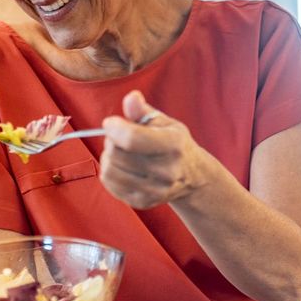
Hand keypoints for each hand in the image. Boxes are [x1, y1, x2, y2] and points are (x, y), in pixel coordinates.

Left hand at [100, 90, 209, 209]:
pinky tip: (121, 166)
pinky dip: (109, 172)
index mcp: (173, 145)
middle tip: (118, 137)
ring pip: (109, 170)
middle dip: (110, 140)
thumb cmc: (174, 144)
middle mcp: (166, 171)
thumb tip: (131, 98)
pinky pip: (109, 184)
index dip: (114, 127)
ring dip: (108, 156)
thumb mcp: (164, 122)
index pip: (131, 138)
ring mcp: (154, 190)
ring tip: (119, 152)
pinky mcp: (142, 202)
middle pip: (116, 154)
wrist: (192, 177)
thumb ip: (143, 111)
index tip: (111, 122)